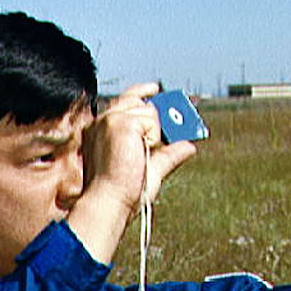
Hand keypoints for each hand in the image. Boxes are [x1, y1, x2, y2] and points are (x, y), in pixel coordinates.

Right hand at [68, 82, 195, 262]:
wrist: (110, 201)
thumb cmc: (122, 192)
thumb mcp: (151, 168)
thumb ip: (168, 155)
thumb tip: (189, 146)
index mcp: (100, 130)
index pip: (123, 100)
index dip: (141, 92)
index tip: (155, 88)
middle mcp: (102, 122)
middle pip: (141, 102)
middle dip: (160, 116)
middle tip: (171, 127)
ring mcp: (111, 120)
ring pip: (150, 111)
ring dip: (153, 135)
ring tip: (139, 156)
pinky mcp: (121, 123)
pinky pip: (152, 120)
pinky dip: (153, 138)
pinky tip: (140, 152)